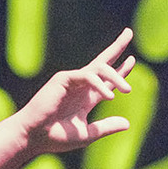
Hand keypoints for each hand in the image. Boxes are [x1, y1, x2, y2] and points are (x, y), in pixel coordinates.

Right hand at [18, 29, 134, 155]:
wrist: (35, 136)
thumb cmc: (57, 137)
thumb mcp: (88, 134)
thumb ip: (106, 128)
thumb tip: (127, 123)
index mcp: (86, 98)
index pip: (107, 80)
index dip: (120, 71)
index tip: (132, 60)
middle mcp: (81, 86)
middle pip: (102, 63)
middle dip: (116, 47)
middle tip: (129, 32)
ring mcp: (72, 81)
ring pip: (99, 69)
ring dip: (116, 76)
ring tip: (127, 90)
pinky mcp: (63, 79)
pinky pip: (87, 76)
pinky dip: (99, 85)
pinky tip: (108, 96)